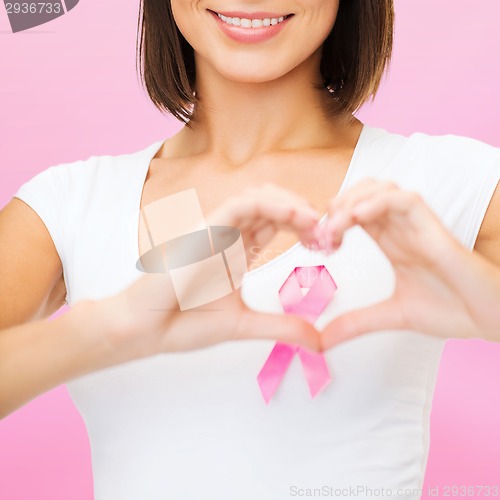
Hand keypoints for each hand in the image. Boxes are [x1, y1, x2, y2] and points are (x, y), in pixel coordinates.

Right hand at [93, 183, 322, 359]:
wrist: (144, 331)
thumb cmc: (183, 323)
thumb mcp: (245, 326)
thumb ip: (282, 328)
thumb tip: (320, 341)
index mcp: (238, 251)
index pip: (277, 223)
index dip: (306, 228)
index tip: (329, 246)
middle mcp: (229, 234)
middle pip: (274, 205)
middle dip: (305, 213)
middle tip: (330, 232)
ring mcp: (215, 229)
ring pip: (259, 196)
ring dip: (291, 203)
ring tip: (316, 223)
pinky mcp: (203, 229)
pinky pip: (239, 204)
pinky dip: (268, 204)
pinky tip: (293, 216)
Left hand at [317, 179, 499, 347]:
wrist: (490, 319)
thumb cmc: (452, 309)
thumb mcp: (391, 316)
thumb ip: (355, 323)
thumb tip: (321, 340)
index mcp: (390, 241)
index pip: (354, 212)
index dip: (331, 220)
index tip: (318, 243)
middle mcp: (401, 228)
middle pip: (362, 192)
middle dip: (337, 205)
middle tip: (323, 232)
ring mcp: (417, 226)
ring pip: (381, 188)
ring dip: (353, 200)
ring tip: (337, 226)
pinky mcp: (434, 229)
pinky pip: (405, 200)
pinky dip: (378, 202)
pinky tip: (358, 217)